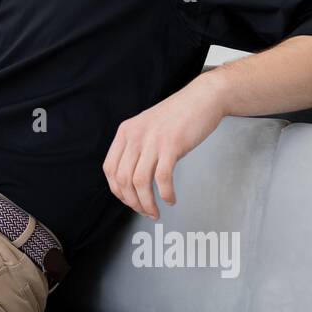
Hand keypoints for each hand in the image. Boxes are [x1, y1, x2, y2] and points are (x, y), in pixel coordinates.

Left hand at [102, 75, 227, 219]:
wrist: (202, 98)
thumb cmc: (178, 115)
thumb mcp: (147, 127)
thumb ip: (137, 147)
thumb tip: (132, 178)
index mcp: (125, 132)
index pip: (110, 168)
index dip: (117, 190)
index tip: (128, 201)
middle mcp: (135, 136)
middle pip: (123, 179)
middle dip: (132, 202)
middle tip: (144, 211)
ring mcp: (153, 140)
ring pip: (140, 182)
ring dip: (146, 203)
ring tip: (155, 212)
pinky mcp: (172, 145)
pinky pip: (162, 178)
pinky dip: (165, 194)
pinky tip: (170, 199)